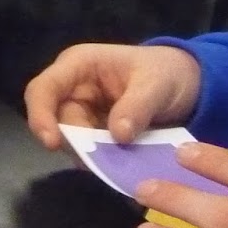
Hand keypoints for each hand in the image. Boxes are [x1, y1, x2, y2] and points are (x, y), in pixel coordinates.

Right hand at [25, 43, 203, 149]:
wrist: (188, 84)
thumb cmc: (168, 73)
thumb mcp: (158, 84)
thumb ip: (137, 107)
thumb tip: (117, 136)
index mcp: (78, 65)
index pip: (42, 89)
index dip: (40, 116)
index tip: (53, 144)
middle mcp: (71, 89)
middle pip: (55, 121)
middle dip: (76, 141)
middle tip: (105, 156)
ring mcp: (81, 112)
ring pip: (70, 140)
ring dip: (90, 153)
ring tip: (120, 158)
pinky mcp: (92, 132)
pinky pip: (86, 150)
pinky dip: (100, 159)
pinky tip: (120, 161)